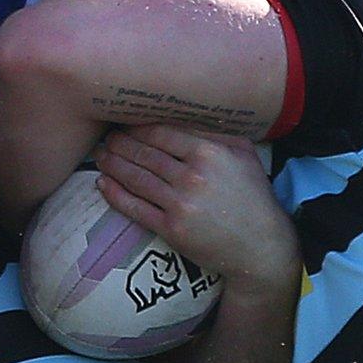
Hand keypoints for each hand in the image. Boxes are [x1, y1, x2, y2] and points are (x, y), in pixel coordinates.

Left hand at [94, 124, 300, 289]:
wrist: (262, 247)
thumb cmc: (254, 197)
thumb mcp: (244, 154)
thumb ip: (214, 132)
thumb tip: (182, 114)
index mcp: (209, 153)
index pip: (160, 133)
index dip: (137, 128)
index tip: (124, 124)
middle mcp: (192, 177)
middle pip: (144, 154)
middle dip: (120, 145)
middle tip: (106, 139)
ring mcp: (179, 204)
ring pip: (136, 179)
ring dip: (112, 165)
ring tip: (100, 156)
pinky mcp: (171, 229)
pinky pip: (135, 208)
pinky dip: (115, 195)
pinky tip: (103, 183)